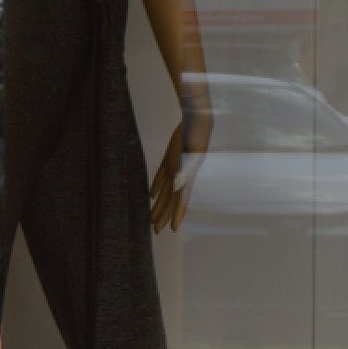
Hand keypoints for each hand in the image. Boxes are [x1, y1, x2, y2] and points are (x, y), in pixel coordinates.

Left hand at [150, 96, 212, 232]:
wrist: (197, 117)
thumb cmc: (196, 134)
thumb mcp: (190, 152)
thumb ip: (185, 170)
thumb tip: (176, 187)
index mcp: (186, 175)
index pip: (180, 200)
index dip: (177, 215)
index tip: (173, 229)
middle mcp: (181, 175)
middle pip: (170, 200)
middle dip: (164, 214)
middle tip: (156, 230)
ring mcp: (175, 167)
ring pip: (164, 191)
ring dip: (159, 204)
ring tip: (152, 218)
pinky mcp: (169, 159)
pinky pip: (160, 178)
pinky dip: (155, 187)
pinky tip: (151, 196)